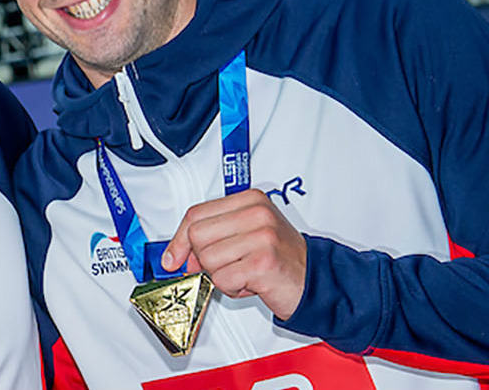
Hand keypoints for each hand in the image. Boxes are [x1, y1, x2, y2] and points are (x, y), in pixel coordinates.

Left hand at [161, 189, 308, 319]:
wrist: (315, 280)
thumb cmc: (279, 258)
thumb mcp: (246, 235)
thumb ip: (213, 235)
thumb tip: (178, 254)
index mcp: (250, 200)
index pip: (196, 214)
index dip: (179, 239)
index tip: (173, 257)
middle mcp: (257, 214)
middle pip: (197, 236)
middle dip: (203, 259)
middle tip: (224, 266)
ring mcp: (262, 237)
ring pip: (207, 260)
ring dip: (221, 276)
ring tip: (244, 273)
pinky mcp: (263, 262)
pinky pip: (222, 279)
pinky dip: (232, 288)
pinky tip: (251, 283)